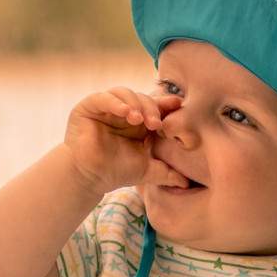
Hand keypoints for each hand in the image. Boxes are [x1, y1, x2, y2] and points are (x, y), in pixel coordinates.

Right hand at [62, 87, 182, 194]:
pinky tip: (124, 112)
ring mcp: (106, 106)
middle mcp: (123, 111)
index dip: (166, 105)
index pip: (155, 106)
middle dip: (152, 108)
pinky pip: (103, 97)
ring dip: (135, 103)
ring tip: (139, 119)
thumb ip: (168, 172)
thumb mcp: (147, 170)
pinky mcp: (89, 106)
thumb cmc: (115, 172)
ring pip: (125, 93)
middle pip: (142, 98)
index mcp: (138, 121)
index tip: (177, 106)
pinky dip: (115, 102)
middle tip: (156, 124)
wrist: (89, 178)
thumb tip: (188, 183)